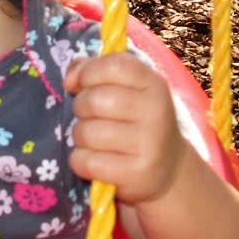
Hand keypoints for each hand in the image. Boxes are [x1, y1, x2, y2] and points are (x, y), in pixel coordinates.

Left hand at [64, 52, 187, 206]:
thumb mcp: (125, 89)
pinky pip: (87, 162)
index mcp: (153, 84)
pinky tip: (96, 162)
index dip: (88, 72)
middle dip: (81, 108)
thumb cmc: (135, 121)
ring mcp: (150, 144)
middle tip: (90, 117)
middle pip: (94, 100)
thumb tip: (70, 79)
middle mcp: (156, 111)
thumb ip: (94, 71)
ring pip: (86, 133)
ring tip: (95, 141)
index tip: (83, 84)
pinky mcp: (138, 173)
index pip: (114, 65)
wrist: (168, 169)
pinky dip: (81, 162)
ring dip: (80, 137)